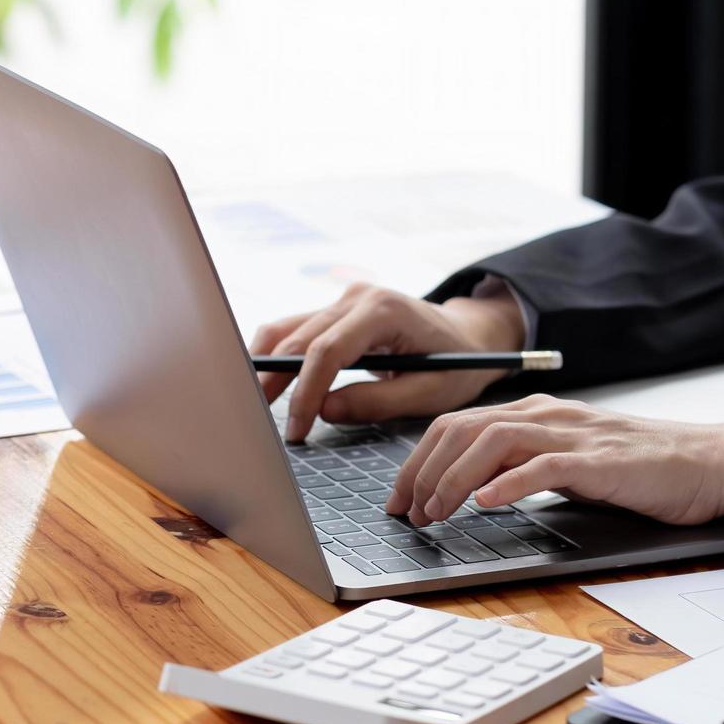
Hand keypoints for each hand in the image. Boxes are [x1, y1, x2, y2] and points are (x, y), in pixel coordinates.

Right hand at [248, 281, 525, 440]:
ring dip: (265, 366)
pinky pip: (293, 330)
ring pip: (285, 329)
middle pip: (297, 339)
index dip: (306, 391)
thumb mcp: (430, 392)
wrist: (468, 335)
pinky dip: (275, 356)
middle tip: (259, 422)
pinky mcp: (335, 311)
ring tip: (255, 404)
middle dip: (275, 382)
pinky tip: (267, 383)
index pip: (327, 350)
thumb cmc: (457, 364)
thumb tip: (325, 411)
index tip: (297, 427)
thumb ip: (377, 402)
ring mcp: (343, 300)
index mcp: (383, 310)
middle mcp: (357, 297)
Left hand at [384, 395, 723, 525]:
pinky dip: (509, 483)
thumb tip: (472, 492)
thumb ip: (524, 467)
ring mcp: (573, 434)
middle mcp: (547, 416)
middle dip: (424, 471)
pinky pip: (544, 466)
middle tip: (407, 511)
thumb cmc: (640, 469)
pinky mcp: (600, 460)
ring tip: (436, 511)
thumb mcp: (568, 464)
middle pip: (463, 429)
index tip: (399, 497)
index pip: (457, 425)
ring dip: (454, 479)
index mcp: (535, 414)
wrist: (709, 463)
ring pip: (493, 441)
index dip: (418, 460)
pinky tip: (485, 503)